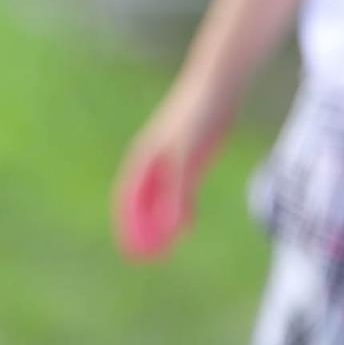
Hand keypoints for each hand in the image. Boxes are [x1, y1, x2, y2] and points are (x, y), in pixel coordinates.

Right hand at [113, 82, 231, 259]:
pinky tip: (188, 227)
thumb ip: (179, 193)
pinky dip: (180, 211)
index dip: (126, 228)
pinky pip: (180, 193)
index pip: (127, 201)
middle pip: (141, 204)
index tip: (130, 252)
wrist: (216, 87)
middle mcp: (152, 164)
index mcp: (143, 161)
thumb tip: (172, 228)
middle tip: (147, 257)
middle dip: (141, 231)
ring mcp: (171, 162)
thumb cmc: (196, 118)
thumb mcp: (186, 159)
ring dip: (159, 223)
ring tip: (164, 249)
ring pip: (160, 200)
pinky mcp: (191, 160)